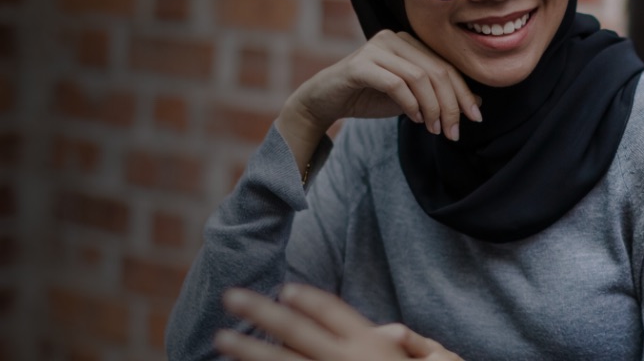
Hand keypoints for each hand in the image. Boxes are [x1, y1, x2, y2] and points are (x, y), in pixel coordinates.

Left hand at [214, 284, 462, 360]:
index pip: (332, 312)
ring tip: (221, 339)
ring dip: (249, 351)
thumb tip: (386, 333)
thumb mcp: (422, 360)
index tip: (285, 288)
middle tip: (231, 297)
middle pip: (295, 329)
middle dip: (261, 312)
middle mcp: (345, 360)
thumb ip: (403, 344)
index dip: (308, 299)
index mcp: (369, 346)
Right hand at [285, 30, 482, 142]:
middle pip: (437, 71)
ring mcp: (376, 48)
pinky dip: (410, 104)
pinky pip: (395, 84)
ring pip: (419, 77)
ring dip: (432, 108)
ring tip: (434, 129)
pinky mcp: (360, 64)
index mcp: (409, 42)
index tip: (475, 118)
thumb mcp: (411, 99)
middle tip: (453, 132)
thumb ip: (439, 96)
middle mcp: (394, 38)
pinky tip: (414, 119)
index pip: (445, 66)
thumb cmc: (369, 97)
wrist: (326, 101)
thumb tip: (478, 103)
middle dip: (450, 104)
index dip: (464, 92)